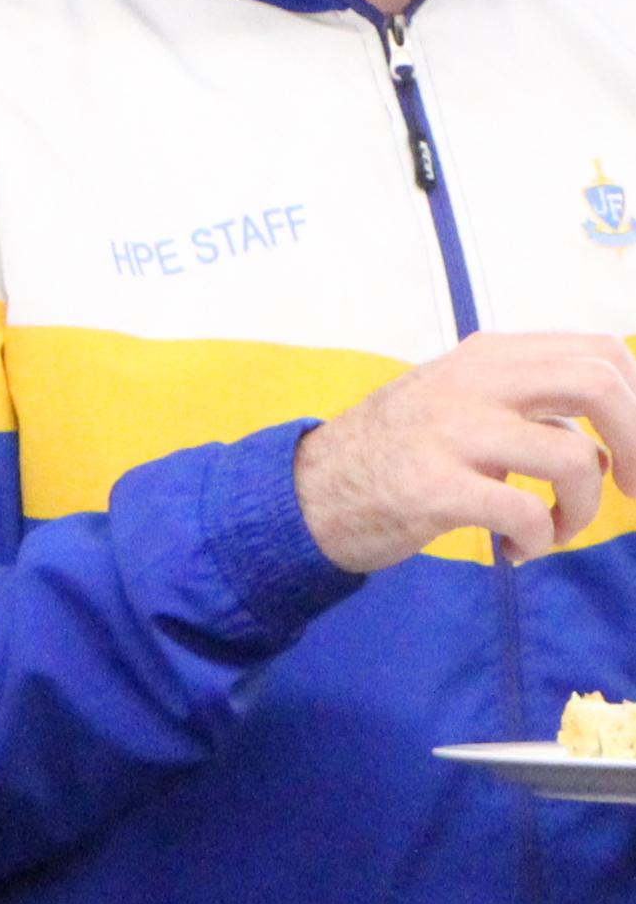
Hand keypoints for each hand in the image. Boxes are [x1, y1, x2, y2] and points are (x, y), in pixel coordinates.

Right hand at [295, 333, 635, 571]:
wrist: (300, 496)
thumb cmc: (388, 455)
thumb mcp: (457, 400)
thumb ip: (522, 397)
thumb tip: (605, 430)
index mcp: (487, 356)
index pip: (600, 353)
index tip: (632, 448)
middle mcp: (472, 382)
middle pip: (599, 389)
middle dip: (635, 446)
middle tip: (630, 489)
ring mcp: (450, 433)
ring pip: (571, 459)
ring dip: (580, 509)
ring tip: (554, 531)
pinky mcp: (431, 488)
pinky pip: (523, 511)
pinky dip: (537, 537)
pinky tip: (514, 550)